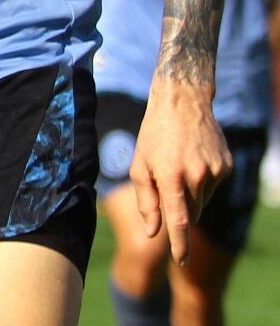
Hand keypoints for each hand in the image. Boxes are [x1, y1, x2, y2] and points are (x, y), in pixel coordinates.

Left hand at [130, 77, 231, 264]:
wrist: (182, 103)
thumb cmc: (153, 136)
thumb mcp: (139, 165)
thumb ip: (147, 201)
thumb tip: (154, 232)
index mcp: (171, 175)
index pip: (178, 220)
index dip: (180, 244)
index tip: (182, 261)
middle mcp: (196, 175)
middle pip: (190, 213)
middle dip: (178, 210)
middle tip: (168, 185)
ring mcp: (215, 171)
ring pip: (202, 201)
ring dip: (190, 195)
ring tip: (179, 166)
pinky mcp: (226, 166)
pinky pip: (212, 188)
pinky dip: (202, 183)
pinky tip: (193, 161)